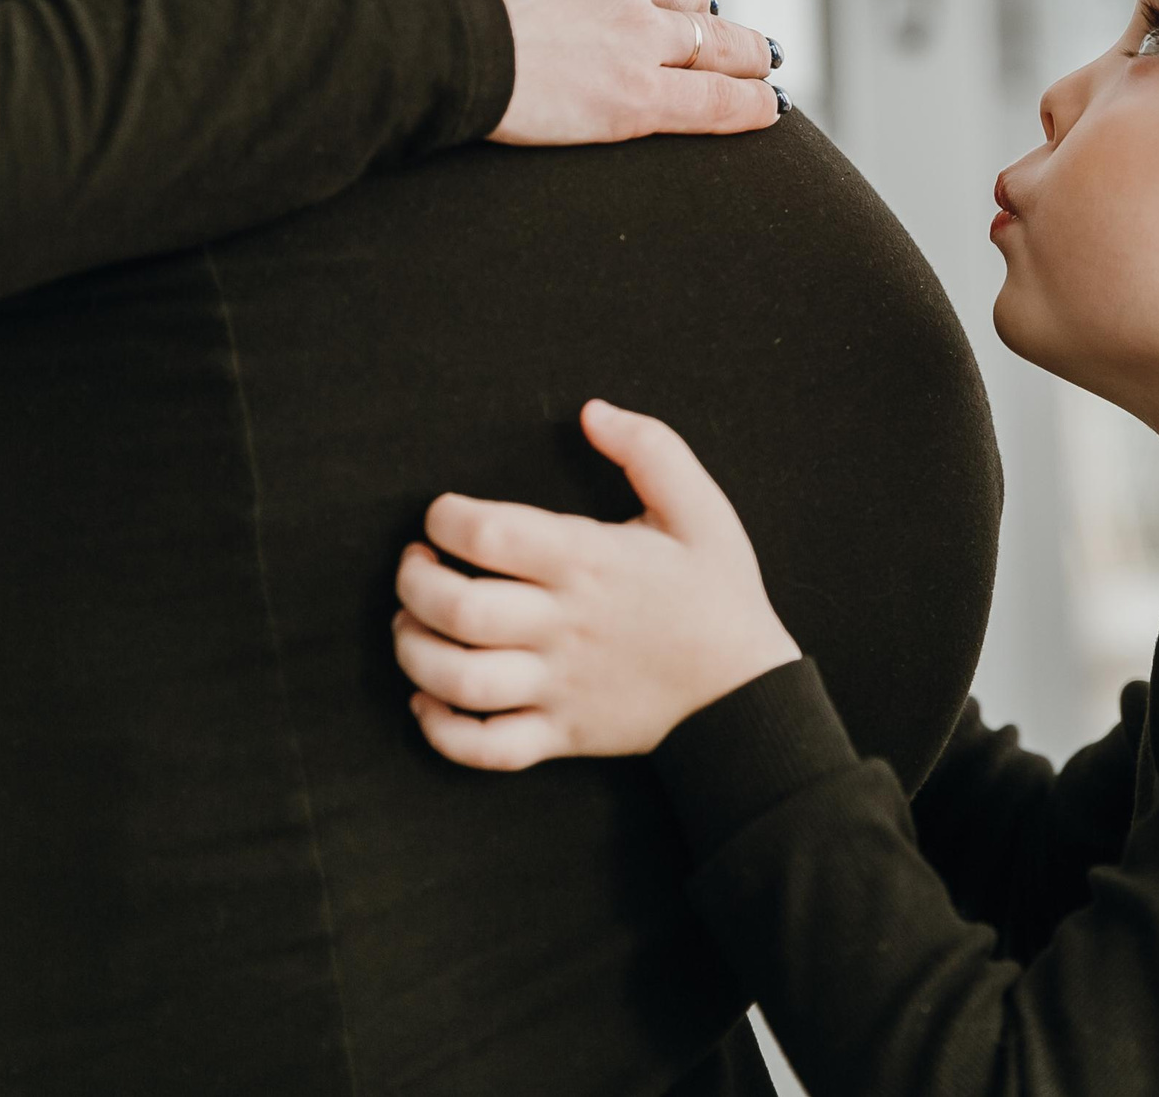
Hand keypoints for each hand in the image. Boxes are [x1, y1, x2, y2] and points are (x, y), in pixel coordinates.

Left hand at [392, 399, 801, 770]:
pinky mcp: (562, 734)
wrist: (748, 693)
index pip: (489, 533)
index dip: (445, 517)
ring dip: (414, 651)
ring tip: (410, 625)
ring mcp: (560, 686)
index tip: (443, 515)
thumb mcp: (700, 508)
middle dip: (414, 582)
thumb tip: (592, 411)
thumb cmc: (719, 594)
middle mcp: (565, 626)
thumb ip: (650, 448)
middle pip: (458, 609)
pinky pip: (486, 747)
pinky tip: (426, 700)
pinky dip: (442, 731)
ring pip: (460, 680)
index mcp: (590, 562)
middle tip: (415, 564)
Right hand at [409, 0, 784, 143]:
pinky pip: (708, 100)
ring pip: (710, 41)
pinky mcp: (634, 94)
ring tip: (763, 64)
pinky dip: (747, 105)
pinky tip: (770, 109)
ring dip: (742, 52)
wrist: (419, 7)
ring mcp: (637, 30)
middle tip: (719, 20)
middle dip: (701, 4)